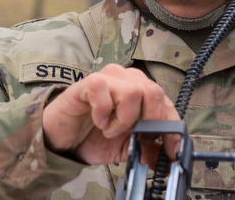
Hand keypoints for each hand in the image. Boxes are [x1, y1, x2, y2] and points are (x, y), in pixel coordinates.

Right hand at [42, 64, 179, 165]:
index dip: (171, 127)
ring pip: (133, 92)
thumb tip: (169, 157)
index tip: (172, 150)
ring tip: (110, 130)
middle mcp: (127, 79)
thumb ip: (148, 149)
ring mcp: (108, 78)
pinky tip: (98, 121)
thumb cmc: (92, 135)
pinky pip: (105, 91)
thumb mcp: (126, 147)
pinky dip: (104, 113)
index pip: (166, 103)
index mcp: (141, 91)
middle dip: (150, 122)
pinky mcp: (88, 82)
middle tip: (135, 138)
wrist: (62, 138)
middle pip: (154, 92)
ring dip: (124, 120)